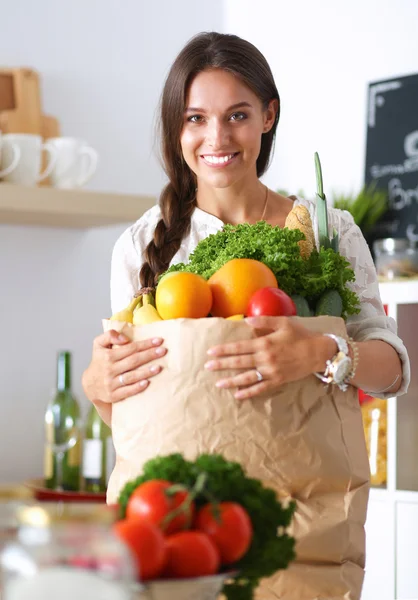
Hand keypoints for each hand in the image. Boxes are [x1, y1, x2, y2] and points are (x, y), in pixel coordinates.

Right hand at [82, 329, 166, 403]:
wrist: (89, 384)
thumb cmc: (99, 361)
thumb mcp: (98, 344)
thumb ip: (109, 335)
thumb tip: (125, 338)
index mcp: (107, 356)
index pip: (130, 348)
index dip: (145, 344)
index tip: (159, 340)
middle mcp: (109, 369)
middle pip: (133, 361)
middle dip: (149, 355)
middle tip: (163, 351)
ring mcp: (111, 383)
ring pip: (131, 376)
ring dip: (145, 372)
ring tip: (159, 367)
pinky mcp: (113, 395)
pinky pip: (126, 391)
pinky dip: (136, 387)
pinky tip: (147, 383)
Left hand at [204, 316, 333, 399]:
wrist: (319, 352)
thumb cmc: (301, 335)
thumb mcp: (283, 322)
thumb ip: (264, 321)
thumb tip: (246, 320)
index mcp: (264, 343)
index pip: (239, 347)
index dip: (224, 350)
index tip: (210, 352)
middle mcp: (265, 359)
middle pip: (239, 363)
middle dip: (222, 364)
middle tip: (207, 367)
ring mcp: (271, 372)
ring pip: (247, 378)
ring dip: (231, 381)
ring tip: (218, 383)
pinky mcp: (278, 381)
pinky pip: (260, 388)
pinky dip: (249, 392)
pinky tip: (238, 395)